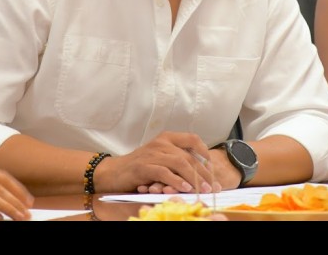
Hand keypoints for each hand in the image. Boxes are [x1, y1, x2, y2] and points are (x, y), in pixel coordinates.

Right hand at [96, 131, 219, 194]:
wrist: (114, 172)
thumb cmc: (140, 168)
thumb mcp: (160, 158)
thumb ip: (177, 160)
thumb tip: (202, 173)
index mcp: (167, 138)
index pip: (192, 139)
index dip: (205, 153)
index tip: (213, 169)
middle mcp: (161, 143)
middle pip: (189, 156)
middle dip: (204, 173)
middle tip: (213, 187)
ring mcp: (152, 154)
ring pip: (179, 163)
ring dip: (194, 178)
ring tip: (203, 190)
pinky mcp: (143, 167)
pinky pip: (164, 173)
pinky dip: (177, 181)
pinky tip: (185, 188)